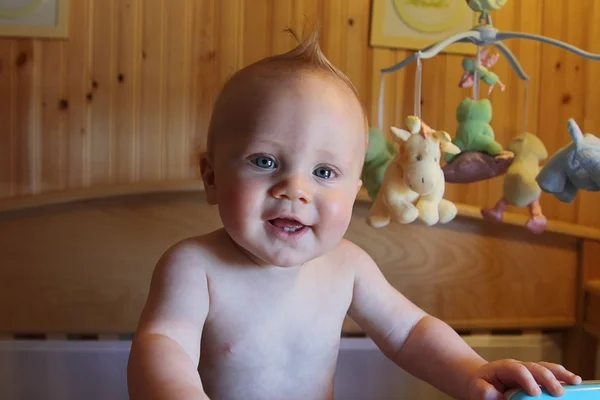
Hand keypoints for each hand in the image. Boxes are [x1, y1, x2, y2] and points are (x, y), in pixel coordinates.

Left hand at [467, 359, 581, 398]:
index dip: (527, 379)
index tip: (535, 392)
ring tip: (574, 381)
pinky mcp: (537, 378)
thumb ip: (484, 391)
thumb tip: (496, 395)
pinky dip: (562, 377)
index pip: (517, 369)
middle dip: (547, 379)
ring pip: (546, 368)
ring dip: (560, 374)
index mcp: (504, 367)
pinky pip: (551, 374)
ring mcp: (529, 371)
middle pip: (535, 367)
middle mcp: (519, 366)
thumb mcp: (478, 387)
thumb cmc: (482, 385)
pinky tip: (573, 382)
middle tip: (557, 392)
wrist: (485, 381)